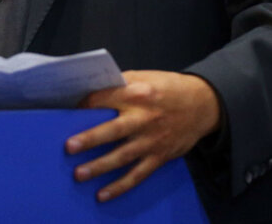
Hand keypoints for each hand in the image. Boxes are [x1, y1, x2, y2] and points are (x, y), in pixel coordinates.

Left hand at [65, 70, 221, 201]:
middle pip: (113, 129)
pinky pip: (138, 174)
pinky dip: (120, 186)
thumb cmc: (169, 88)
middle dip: (90, 139)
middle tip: (69, 147)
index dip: (85, 106)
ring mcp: (152, 139)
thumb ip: (121, 84)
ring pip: (123, 156)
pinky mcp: (159, 156)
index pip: (106, 99)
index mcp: (139, 93)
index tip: (68, 113)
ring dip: (100, 166)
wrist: (204, 104)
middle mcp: (145, 117)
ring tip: (79, 174)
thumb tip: (91, 94)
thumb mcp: (147, 77)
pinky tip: (102, 194)